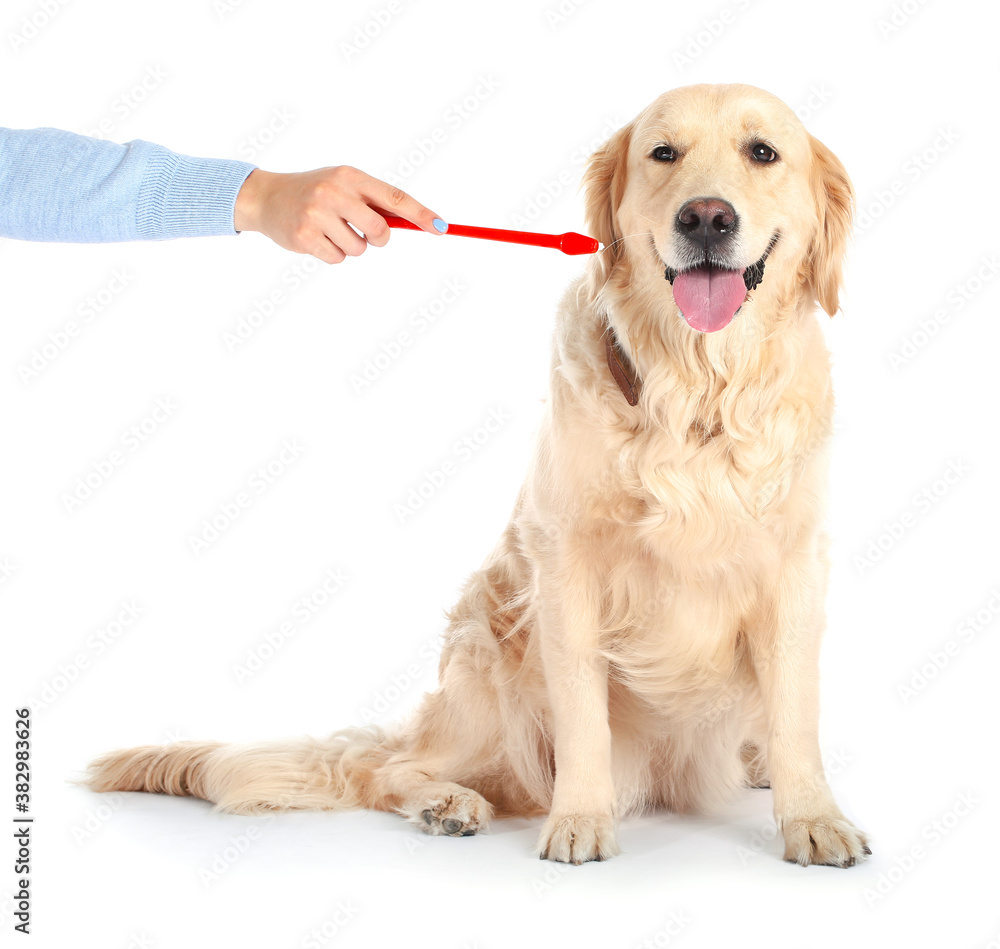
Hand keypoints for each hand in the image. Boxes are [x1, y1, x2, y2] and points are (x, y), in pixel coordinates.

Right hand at [234, 165, 446, 262]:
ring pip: (359, 249)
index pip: (394, 197)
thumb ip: (373, 201)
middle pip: (380, 231)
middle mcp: (334, 192)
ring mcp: (317, 214)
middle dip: (377, 239)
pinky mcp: (304, 236)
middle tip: (363, 232)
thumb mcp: (343, 185)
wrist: (267, 197)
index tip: (441, 228)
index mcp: (350, 176)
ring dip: (351, 247)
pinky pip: (338, 259)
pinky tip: (317, 239)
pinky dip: (332, 255)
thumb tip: (416, 223)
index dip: (420, 214)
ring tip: (331, 231)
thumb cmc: (315, 192)